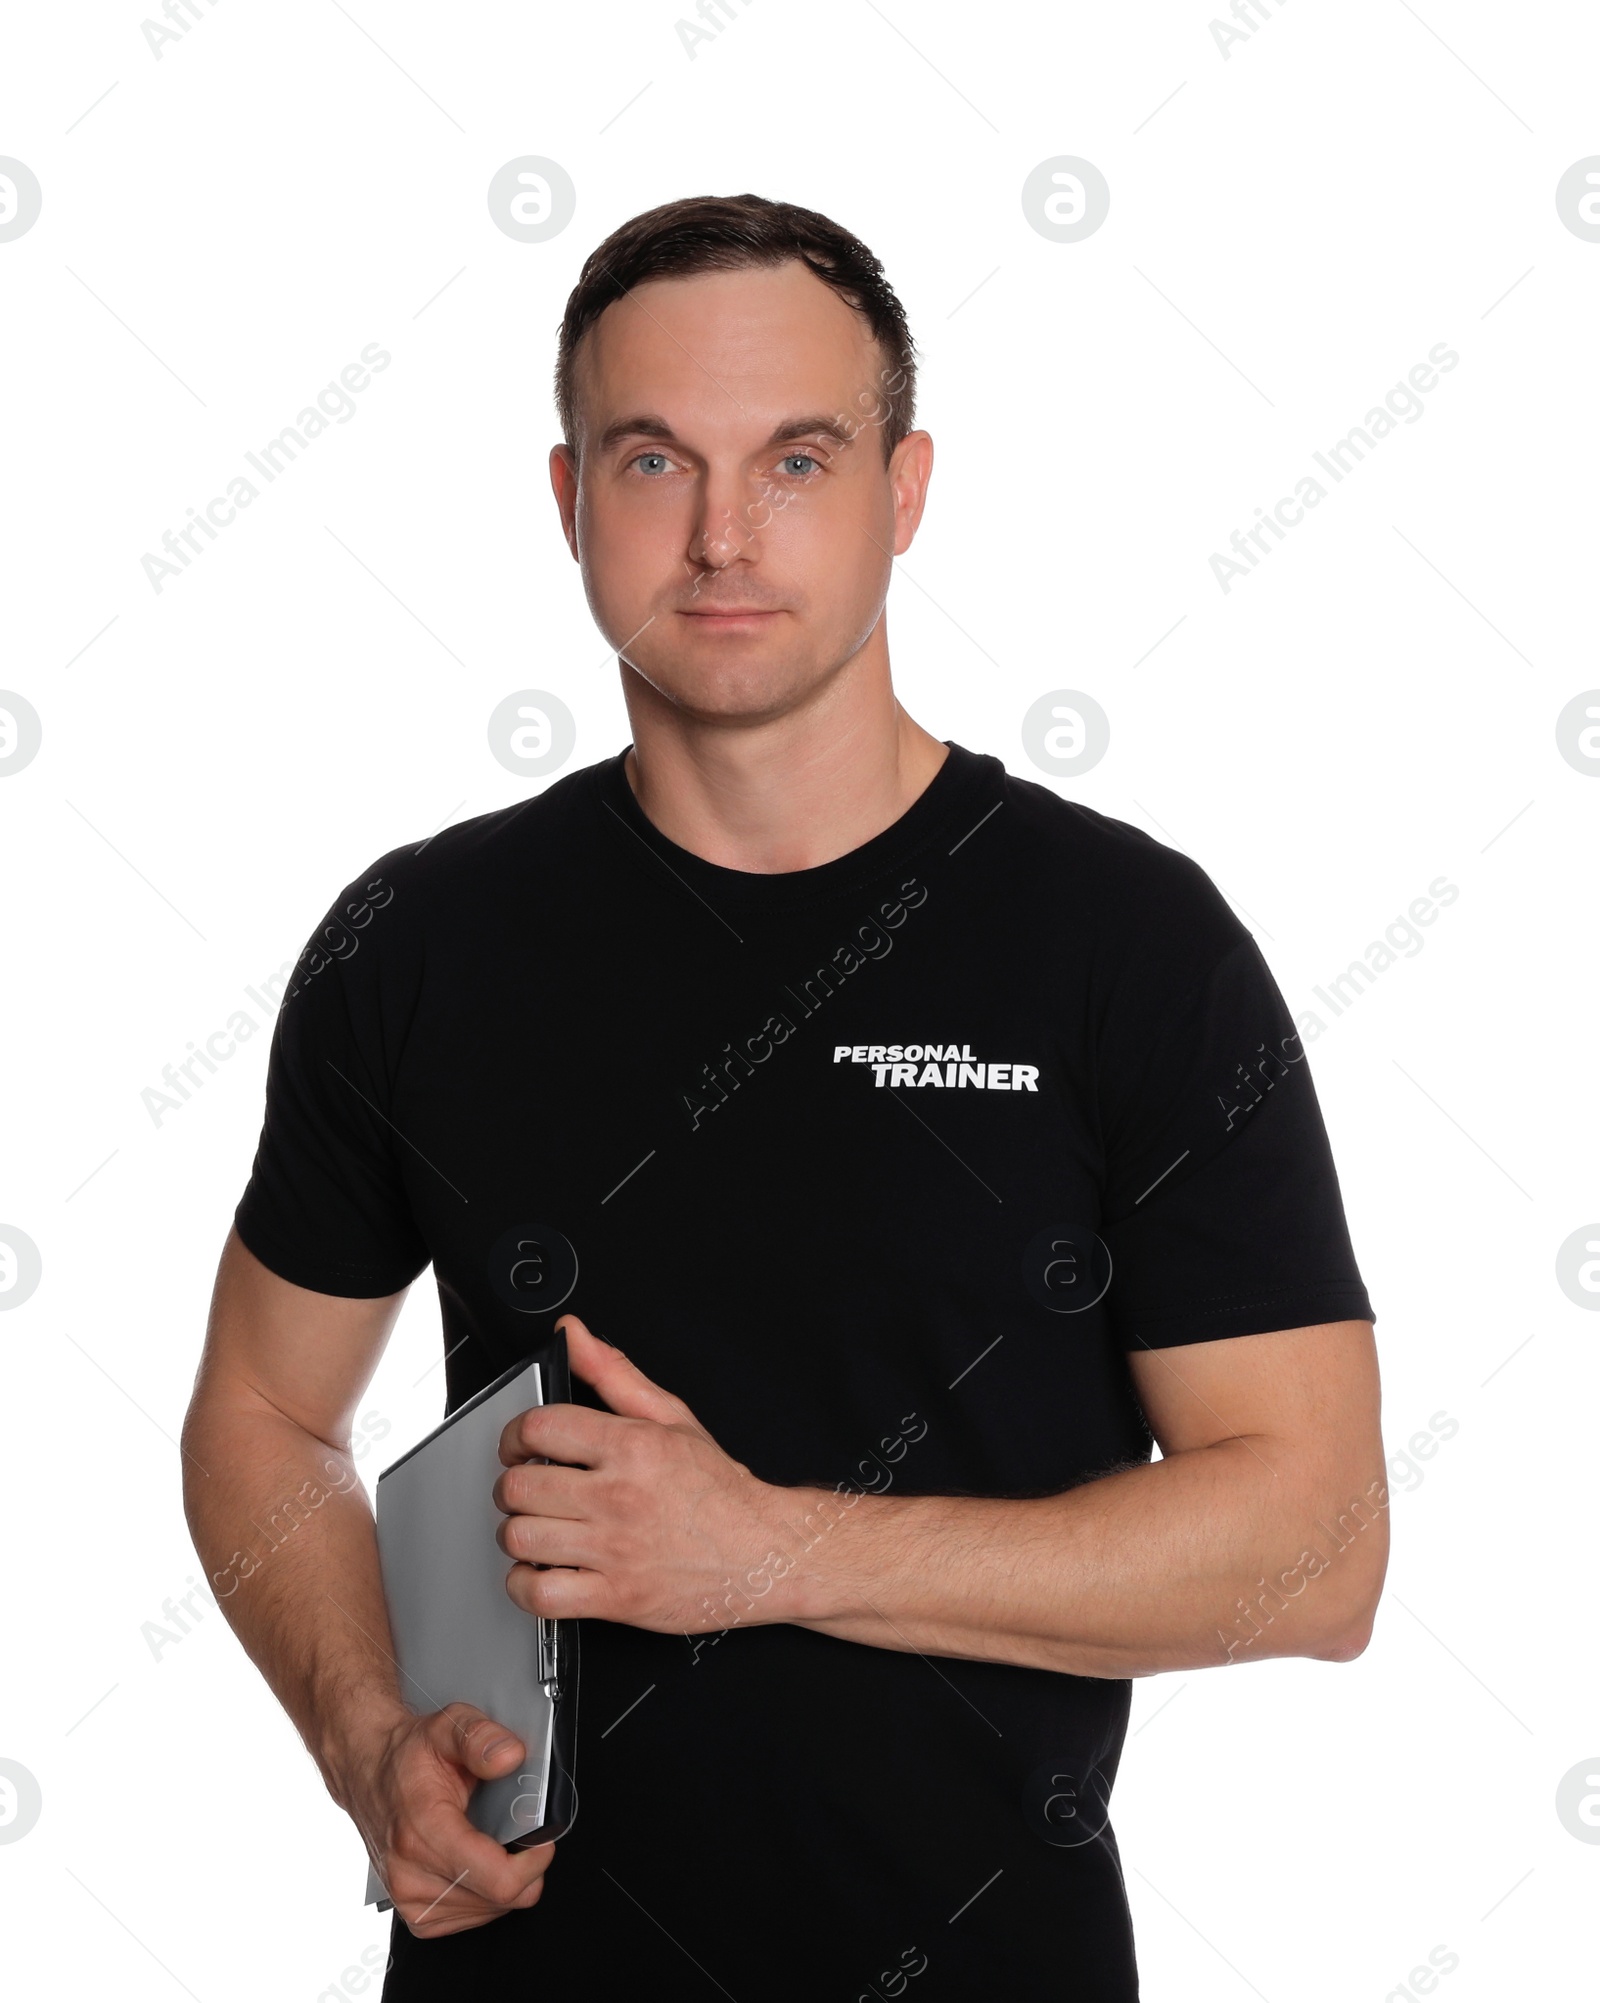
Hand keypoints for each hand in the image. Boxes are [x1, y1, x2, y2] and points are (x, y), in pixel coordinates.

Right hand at [340, 1701, 554, 1937]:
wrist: (368, 1772)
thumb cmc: (406, 1756)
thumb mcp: (447, 1726)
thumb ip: (481, 1738)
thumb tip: (510, 1757)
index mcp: (423, 1830)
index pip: (497, 1880)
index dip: (534, 1862)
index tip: (543, 1839)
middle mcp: (410, 1873)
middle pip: (500, 1899)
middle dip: (522, 1867)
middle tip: (515, 1831)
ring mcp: (410, 1899)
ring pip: (489, 1912)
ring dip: (502, 1880)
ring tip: (489, 1841)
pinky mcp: (415, 1916)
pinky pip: (470, 1919)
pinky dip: (484, 1894)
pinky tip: (476, 1862)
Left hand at [493, 1315, 806, 1633]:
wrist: (762, 1552)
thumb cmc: (718, 1491)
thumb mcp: (671, 1417)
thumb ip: (613, 1373)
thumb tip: (574, 1335)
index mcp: (632, 1447)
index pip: (539, 1428)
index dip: (515, 1436)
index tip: (519, 1447)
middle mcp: (619, 1497)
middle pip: (520, 1486)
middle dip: (514, 1487)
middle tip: (530, 1490)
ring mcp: (615, 1550)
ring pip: (521, 1538)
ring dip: (518, 1534)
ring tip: (538, 1529)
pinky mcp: (616, 1597)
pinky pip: (540, 1595)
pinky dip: (526, 1585)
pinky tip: (542, 1571)